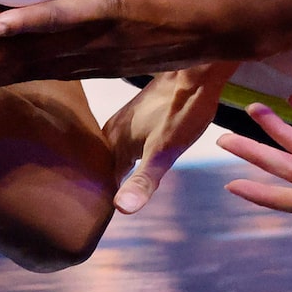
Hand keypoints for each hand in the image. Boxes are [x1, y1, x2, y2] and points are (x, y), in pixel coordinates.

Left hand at [0, 0, 243, 87]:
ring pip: (38, 71)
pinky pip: (50, 73)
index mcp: (110, 6)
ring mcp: (96, 60)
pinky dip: (16, 77)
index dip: (27, 23)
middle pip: (36, 57)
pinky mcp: (98, 70)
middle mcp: (98, 40)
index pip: (62, 16)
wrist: (221, 25)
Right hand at [102, 64, 231, 215]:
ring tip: (116, 189)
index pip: (98, 180)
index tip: (97, 217)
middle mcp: (111, 130)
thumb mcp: (165, 152)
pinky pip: (124, 139)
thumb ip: (143, 181)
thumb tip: (121, 209)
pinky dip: (126, 152)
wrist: (195, 73)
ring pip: (112, 151)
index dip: (100, 198)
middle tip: (104, 206)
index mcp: (112, 142)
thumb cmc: (181, 113)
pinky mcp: (137, 113)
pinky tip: (135, 160)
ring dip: (113, 168)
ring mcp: (123, 119)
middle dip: (102, 184)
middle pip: (102, 165)